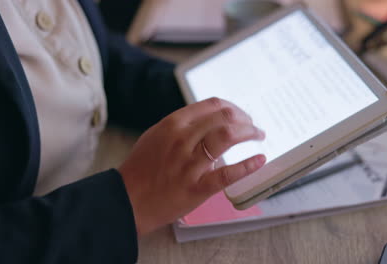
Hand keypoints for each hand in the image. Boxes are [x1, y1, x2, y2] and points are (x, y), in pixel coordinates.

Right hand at [119, 97, 265, 235]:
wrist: (127, 199)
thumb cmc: (141, 168)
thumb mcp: (157, 135)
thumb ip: (181, 125)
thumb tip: (208, 120)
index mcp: (173, 123)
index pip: (213, 105)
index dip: (233, 107)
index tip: (241, 115)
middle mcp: (183, 138)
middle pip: (225, 117)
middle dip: (245, 119)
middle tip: (253, 126)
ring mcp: (190, 163)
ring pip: (228, 137)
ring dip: (249, 133)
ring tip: (258, 136)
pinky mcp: (197, 186)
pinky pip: (227, 173)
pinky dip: (248, 165)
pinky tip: (259, 160)